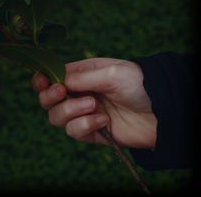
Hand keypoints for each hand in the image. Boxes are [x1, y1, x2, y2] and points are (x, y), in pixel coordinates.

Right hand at [32, 58, 156, 148]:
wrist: (163, 111)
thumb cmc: (139, 83)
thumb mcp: (109, 73)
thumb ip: (80, 78)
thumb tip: (56, 82)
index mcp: (81, 75)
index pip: (51, 78)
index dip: (42, 81)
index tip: (43, 82)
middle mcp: (79, 94)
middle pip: (47, 100)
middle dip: (51, 97)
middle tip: (63, 93)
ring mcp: (84, 113)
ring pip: (57, 118)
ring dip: (71, 112)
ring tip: (94, 106)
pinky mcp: (92, 132)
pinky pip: (75, 132)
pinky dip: (85, 126)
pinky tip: (103, 121)